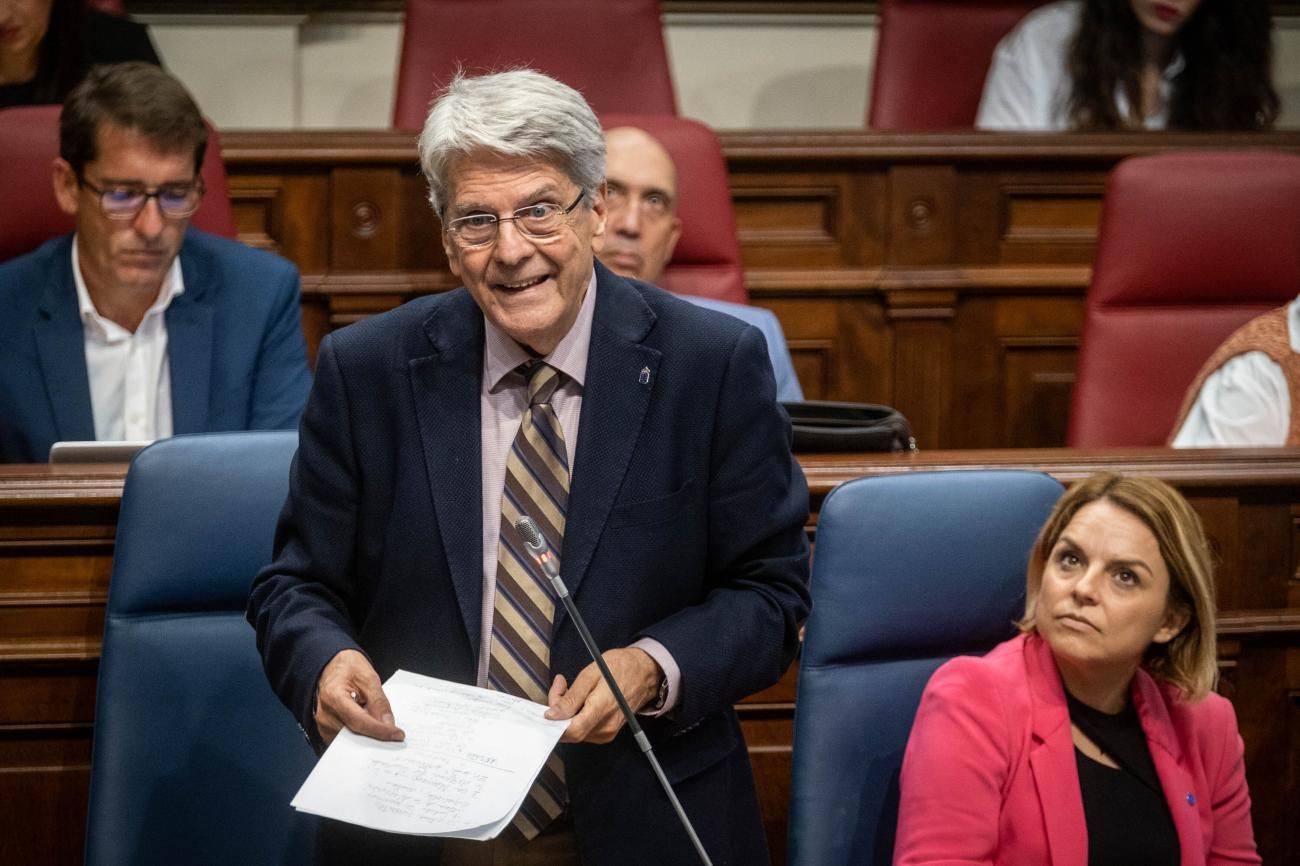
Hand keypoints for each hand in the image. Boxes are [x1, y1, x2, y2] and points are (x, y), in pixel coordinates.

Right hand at [315, 649, 404, 744]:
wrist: (332, 665)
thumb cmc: (348, 667)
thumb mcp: (369, 677)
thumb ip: (379, 701)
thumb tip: (388, 724)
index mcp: (334, 697)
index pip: (359, 721)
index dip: (380, 730)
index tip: (397, 734)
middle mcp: (325, 714)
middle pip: (354, 733)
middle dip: (376, 735)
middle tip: (394, 735)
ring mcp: (323, 723)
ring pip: (351, 739)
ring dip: (368, 735)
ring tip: (381, 726)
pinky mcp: (326, 729)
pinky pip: (345, 738)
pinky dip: (359, 734)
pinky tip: (369, 726)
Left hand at [544, 648, 661, 743]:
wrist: (644, 673)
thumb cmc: (619, 668)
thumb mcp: (591, 675)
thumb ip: (571, 698)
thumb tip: (552, 715)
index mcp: (600, 711)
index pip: (571, 731)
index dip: (554, 723)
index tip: (547, 708)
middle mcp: (605, 728)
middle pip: (570, 731)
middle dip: (559, 712)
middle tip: (561, 685)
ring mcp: (607, 732)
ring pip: (575, 730)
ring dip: (567, 712)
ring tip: (571, 688)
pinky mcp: (607, 733)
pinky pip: (584, 729)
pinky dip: (577, 716)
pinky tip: (580, 699)